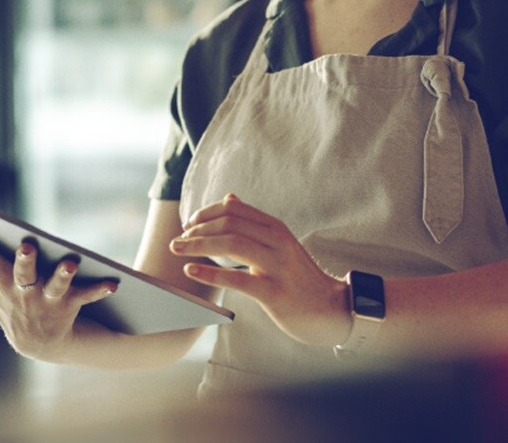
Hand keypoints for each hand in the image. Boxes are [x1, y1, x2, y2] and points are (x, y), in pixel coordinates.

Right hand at [0, 229, 117, 361]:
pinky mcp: (70, 306)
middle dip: (23, 261)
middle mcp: (22, 293)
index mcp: (0, 283)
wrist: (41, 344)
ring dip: (62, 275)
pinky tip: (113, 282)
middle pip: (21, 273)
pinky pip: (86, 296)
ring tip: (70, 262)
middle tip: (27, 245)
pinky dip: (99, 289)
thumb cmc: (9, 304)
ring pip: (55, 286)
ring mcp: (46, 301)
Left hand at [169, 194, 350, 346]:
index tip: (189, 224)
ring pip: (231, 244)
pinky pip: (237, 279)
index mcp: (276, 228)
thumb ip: (254, 222)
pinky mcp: (274, 292)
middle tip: (177, 240)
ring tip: (178, 250)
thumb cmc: (298, 277)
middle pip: (230, 223)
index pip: (234, 209)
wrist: (330, 308)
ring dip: (198, 245)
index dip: (206, 213)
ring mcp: (277, 266)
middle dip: (197, 229)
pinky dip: (210, 273)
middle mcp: (278, 241)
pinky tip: (191, 271)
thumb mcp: (279, 244)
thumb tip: (229, 198)